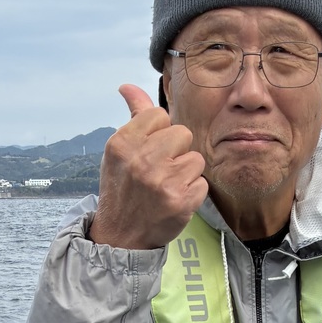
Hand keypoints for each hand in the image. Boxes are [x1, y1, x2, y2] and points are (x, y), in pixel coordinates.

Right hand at [89, 84, 207, 249]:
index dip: (159, 133)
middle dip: (175, 151)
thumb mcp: (119, 151)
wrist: (121, 236)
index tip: (149, 152)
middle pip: (182, 133)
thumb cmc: (122, 188)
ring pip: (195, 158)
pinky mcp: (181, 202)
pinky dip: (192, 193)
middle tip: (159, 171)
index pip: (160, 115)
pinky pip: (202, 183)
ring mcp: (162, 182)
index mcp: (123, 142)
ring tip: (166, 187)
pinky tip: (174, 201)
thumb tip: (127, 86)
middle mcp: (142, 159)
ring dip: (185, 173)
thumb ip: (133, 117)